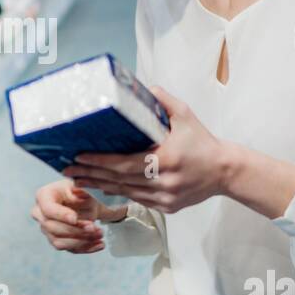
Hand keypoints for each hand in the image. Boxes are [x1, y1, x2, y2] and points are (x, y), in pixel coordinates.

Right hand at [30, 179, 126, 253]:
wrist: (84, 201)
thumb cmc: (79, 191)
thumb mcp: (81, 186)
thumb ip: (79, 189)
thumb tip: (77, 192)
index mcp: (43, 196)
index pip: (48, 209)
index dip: (61, 215)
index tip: (75, 218)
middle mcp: (40, 214)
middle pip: (53, 227)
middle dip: (75, 230)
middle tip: (94, 228)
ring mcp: (47, 230)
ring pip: (60, 242)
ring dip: (82, 241)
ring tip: (99, 234)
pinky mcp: (57, 241)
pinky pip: (70, 249)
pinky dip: (86, 248)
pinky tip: (99, 244)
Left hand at [63, 87, 231, 213]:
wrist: (225, 172)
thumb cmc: (203, 142)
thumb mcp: (186, 115)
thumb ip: (163, 100)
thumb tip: (144, 87)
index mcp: (167, 158)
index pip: (125, 162)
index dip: (100, 161)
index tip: (79, 156)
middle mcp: (165, 181)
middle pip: (119, 180)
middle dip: (91, 174)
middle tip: (69, 169)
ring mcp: (165, 198)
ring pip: (126, 192)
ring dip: (100, 185)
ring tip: (78, 179)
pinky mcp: (167, 207)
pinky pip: (137, 200)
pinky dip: (118, 192)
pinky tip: (102, 186)